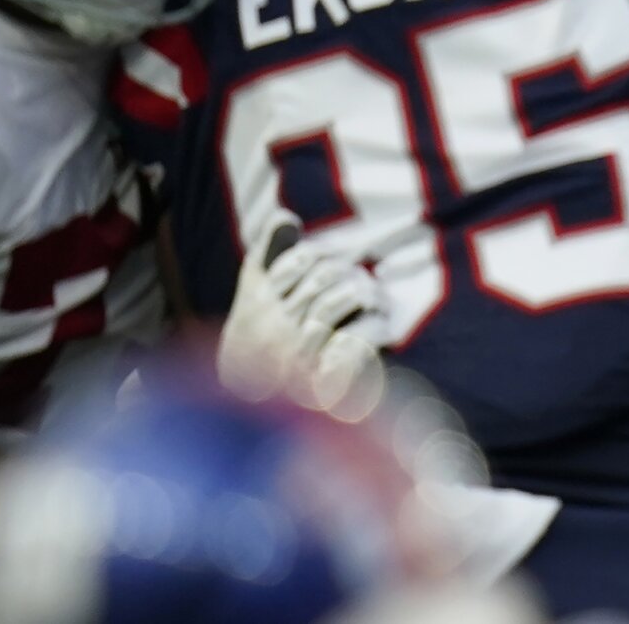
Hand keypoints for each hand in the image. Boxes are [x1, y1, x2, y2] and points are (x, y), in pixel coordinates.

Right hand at [216, 210, 387, 417]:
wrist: (244, 415)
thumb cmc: (254, 347)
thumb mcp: (253, 298)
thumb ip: (268, 255)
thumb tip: (286, 214)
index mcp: (257, 305)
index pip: (298, 263)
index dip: (322, 257)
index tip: (338, 262)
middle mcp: (273, 327)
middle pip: (321, 280)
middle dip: (348, 275)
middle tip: (367, 282)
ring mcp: (295, 354)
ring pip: (336, 303)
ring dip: (365, 295)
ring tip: (379, 300)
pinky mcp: (318, 381)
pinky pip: (352, 341)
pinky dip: (372, 330)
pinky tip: (384, 328)